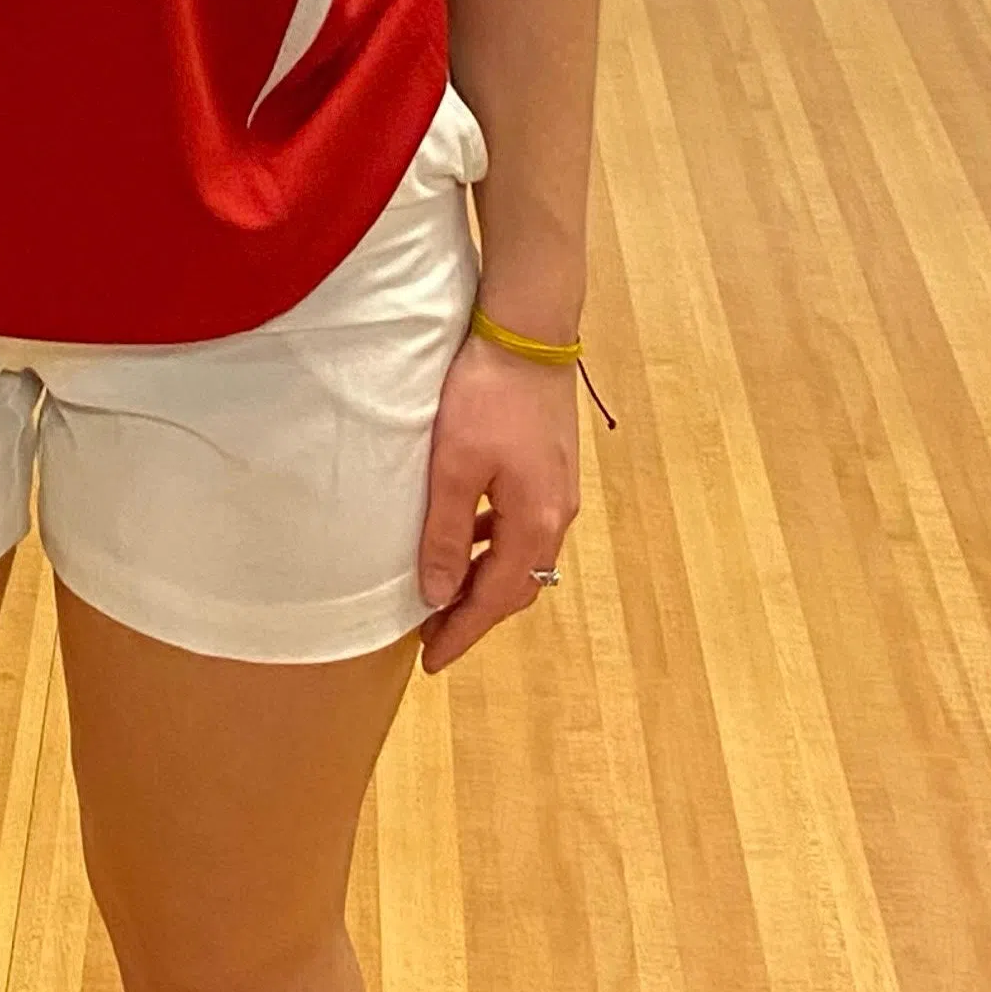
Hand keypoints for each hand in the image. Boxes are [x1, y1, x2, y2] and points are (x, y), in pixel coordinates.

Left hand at [413, 339, 580, 677]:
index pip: (497, 598)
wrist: (529, 330)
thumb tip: (440, 595)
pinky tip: (470, 537)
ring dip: (486, 581)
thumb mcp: (453, 466)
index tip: (431, 661)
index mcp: (535, 522)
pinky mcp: (552, 468)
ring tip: (445, 594)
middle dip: (475, 615)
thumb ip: (447, 533)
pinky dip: (496, 547)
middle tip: (433, 635)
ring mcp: (559, 491)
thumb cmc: (487, 394)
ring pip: (523, 558)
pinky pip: (524, 528)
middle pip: (518, 586)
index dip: (463, 633)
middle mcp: (557, 514)